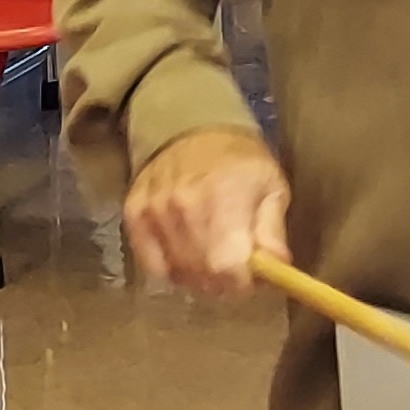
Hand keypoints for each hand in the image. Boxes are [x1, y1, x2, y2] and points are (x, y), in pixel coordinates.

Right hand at [123, 125, 291, 296]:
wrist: (189, 127)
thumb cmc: (240, 161)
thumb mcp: (272, 187)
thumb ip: (273, 229)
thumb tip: (275, 267)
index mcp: (223, 199)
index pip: (227, 267)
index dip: (243, 283)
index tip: (252, 278)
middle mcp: (183, 208)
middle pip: (203, 275)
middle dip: (225, 283)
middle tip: (234, 267)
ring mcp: (154, 212)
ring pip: (179, 273)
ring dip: (199, 277)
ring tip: (211, 259)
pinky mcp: (134, 215)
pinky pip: (152, 265)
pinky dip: (172, 269)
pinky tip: (186, 256)